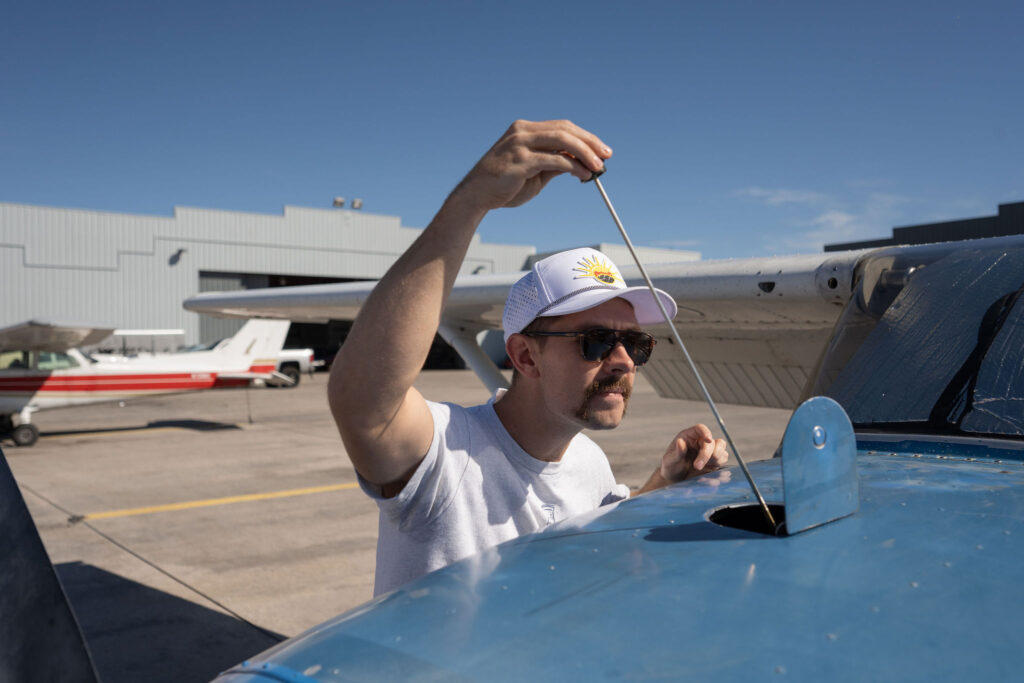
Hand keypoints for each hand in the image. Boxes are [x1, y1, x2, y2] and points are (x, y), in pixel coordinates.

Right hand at [451, 119, 611, 210]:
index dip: (585, 137)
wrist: (477, 196)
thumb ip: (555, 164)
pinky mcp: (520, 160)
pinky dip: (573, 167)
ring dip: (585, 153)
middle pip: (565, 130)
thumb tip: (581, 163)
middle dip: (589, 143)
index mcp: (524, 129)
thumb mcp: (535, 172)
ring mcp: (520, 144)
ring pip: (562, 140)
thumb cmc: (504, 185)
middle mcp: (522, 131)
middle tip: (606, 156)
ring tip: (598, 167)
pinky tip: (583, 175)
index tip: (601, 149)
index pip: (562, 127)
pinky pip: (555, 160)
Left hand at [660, 424, 728, 482]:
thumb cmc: (671, 467)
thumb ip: (676, 452)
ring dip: (715, 458)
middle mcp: (700, 441)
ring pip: (721, 447)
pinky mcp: (714, 460)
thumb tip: (680, 442)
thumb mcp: (669, 461)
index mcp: (688, 436)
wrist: (676, 479)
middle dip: (706, 455)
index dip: (705, 432)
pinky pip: (723, 458)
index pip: (700, 428)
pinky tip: (707, 470)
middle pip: (712, 441)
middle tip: (697, 467)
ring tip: (701, 468)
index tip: (708, 440)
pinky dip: (719, 464)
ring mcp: (708, 450)